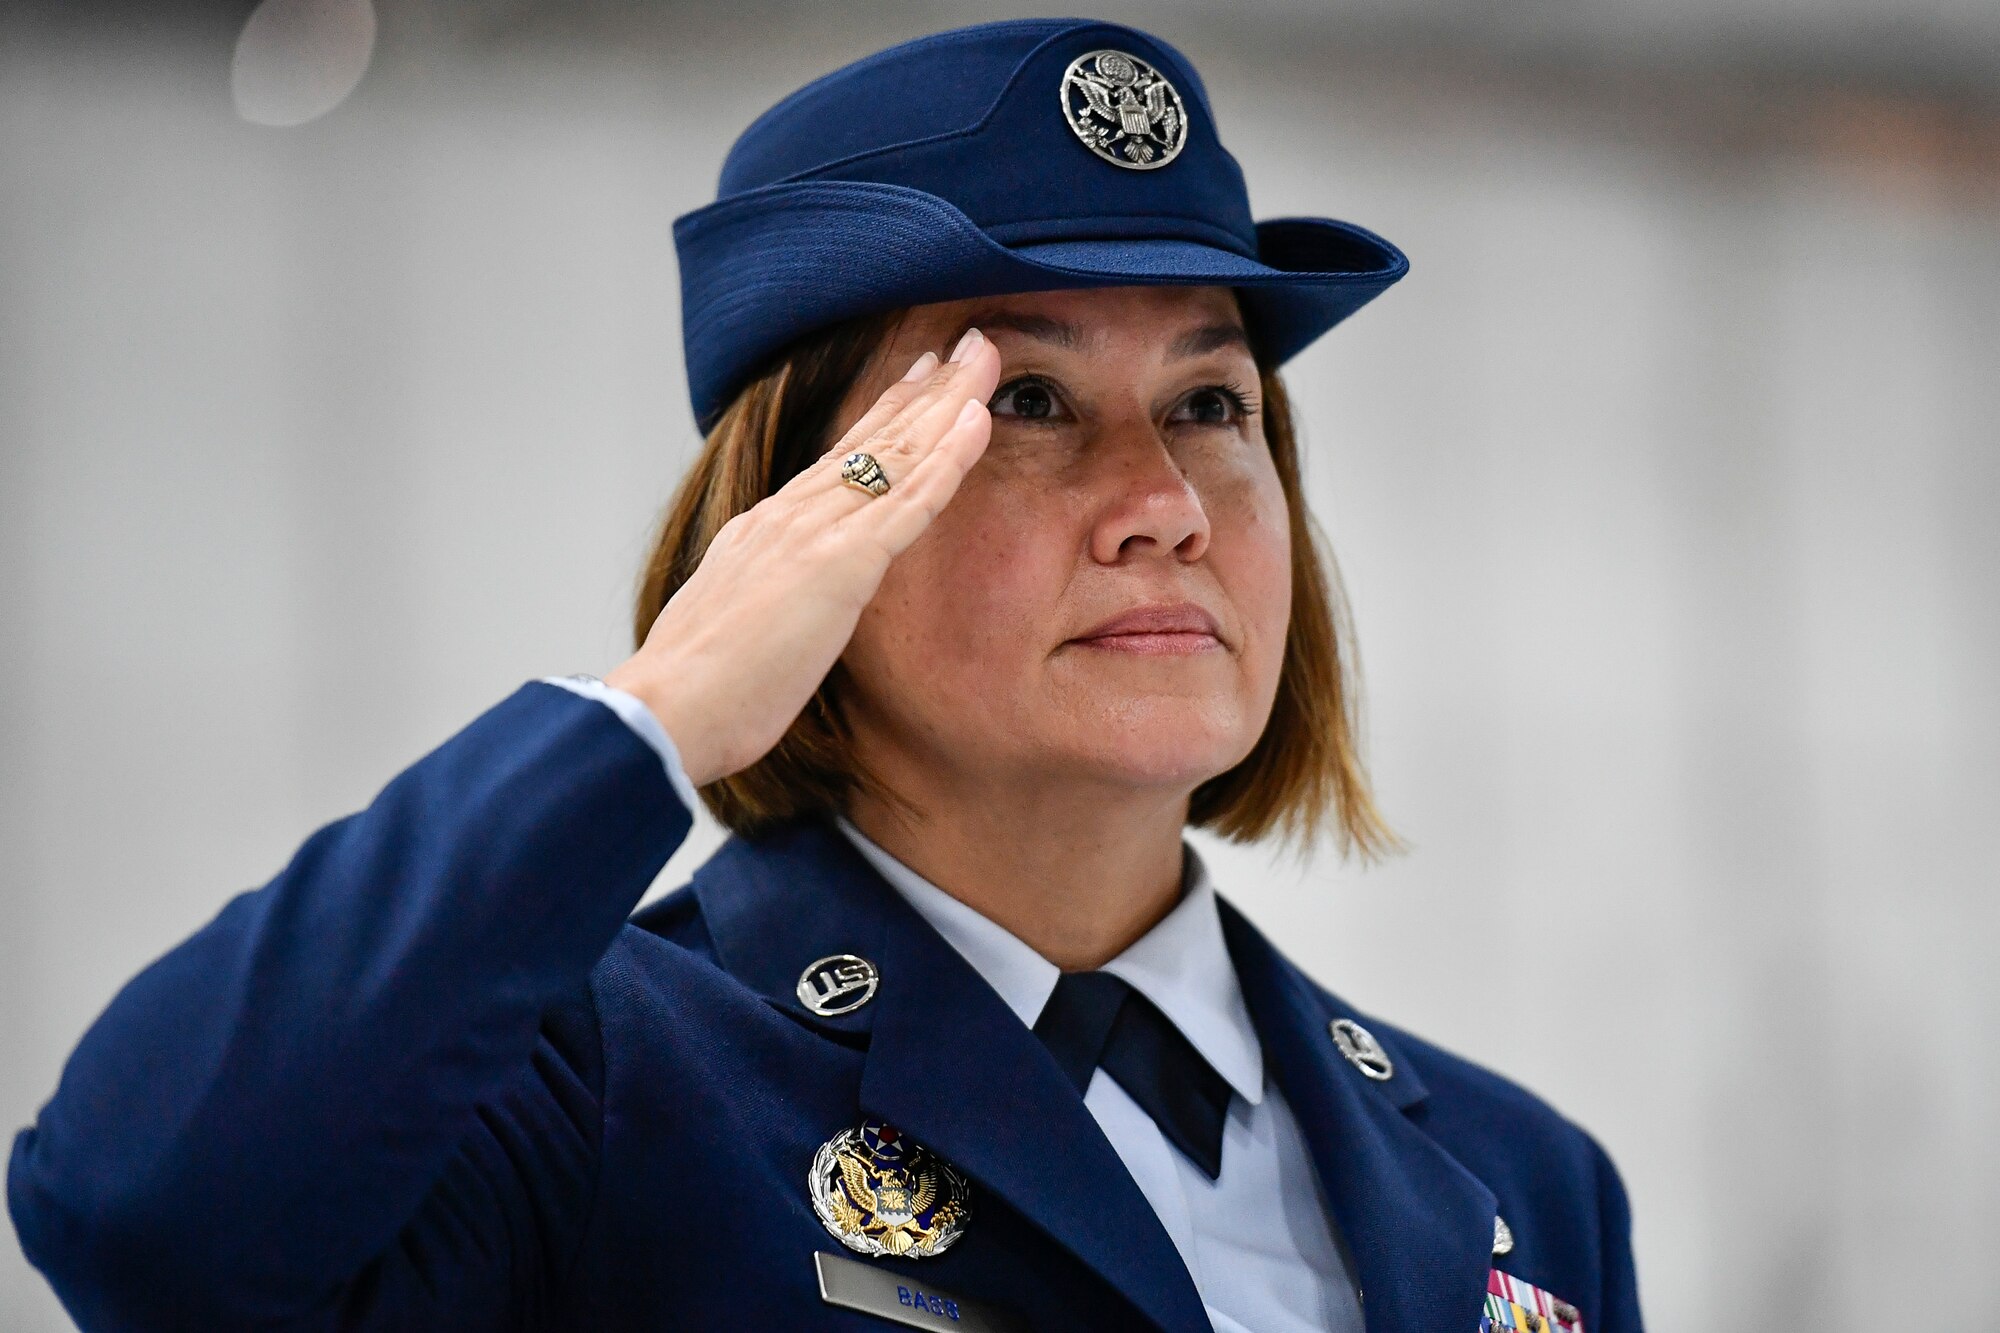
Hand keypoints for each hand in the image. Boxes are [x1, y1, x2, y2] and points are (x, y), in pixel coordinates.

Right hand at [606, 329, 1000, 788]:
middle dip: (925, 389)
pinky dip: (948, 458)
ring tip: (985, 358)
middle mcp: (789, 516)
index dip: (884, 416)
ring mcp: (815, 534)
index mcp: (764, 530)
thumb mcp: (734, 626)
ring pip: (897, 454)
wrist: (667, 710)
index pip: (838, 461)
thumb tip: (777, 606)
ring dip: (946, 402)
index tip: (917, 379)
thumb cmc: (696, 693)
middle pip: (872, 439)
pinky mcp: (842, 566)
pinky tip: (977, 420)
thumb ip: (763, 601)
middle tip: (969, 345)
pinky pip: (910, 502)